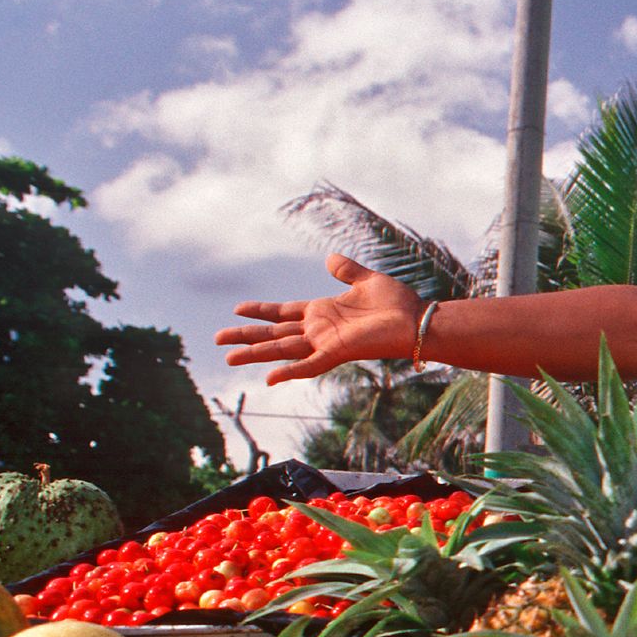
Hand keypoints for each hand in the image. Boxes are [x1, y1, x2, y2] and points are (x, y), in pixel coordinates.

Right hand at [215, 254, 424, 383]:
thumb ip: (346, 271)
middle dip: (246, 336)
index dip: (261, 311)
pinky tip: (268, 378)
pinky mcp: (338, 352)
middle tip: (218, 340)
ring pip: (283, 349)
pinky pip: (309, 365)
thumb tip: (330, 259)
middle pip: (275, 333)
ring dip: (256, 353)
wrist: (418, 321)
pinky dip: (289, 371)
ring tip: (229, 358)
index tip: (236, 309)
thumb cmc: (398, 304)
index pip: (283, 312)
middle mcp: (320, 329)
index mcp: (323, 312)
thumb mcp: (367, 280)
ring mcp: (326, 342)